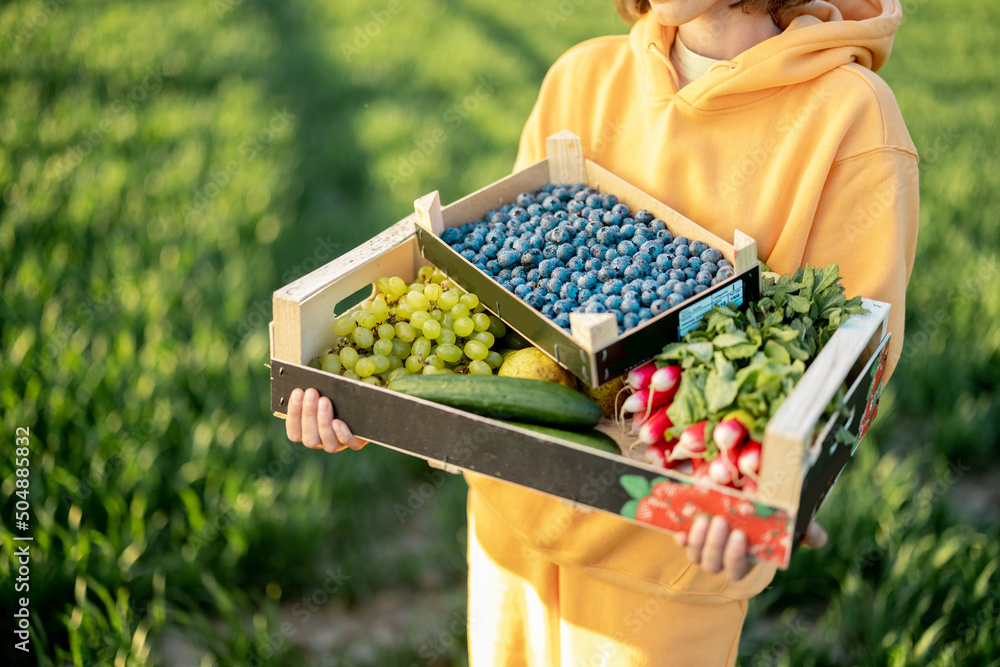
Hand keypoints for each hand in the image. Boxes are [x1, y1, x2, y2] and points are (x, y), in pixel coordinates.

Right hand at [285, 388, 367, 452]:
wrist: (361, 406)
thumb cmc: (336, 399)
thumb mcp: (323, 395)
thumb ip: (313, 394)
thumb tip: (304, 380)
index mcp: (307, 433)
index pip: (294, 432)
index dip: (293, 414)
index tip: (297, 392)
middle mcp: (321, 442)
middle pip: (310, 438)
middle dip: (309, 413)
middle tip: (311, 392)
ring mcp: (338, 444)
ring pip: (327, 442)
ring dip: (323, 421)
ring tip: (324, 401)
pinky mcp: (356, 442)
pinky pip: (349, 443)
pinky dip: (341, 433)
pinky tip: (337, 422)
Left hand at [675, 516, 827, 581]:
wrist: (743, 504)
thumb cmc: (768, 519)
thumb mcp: (788, 524)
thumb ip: (805, 531)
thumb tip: (818, 538)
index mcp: (744, 560)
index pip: (737, 570)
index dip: (735, 557)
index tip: (740, 535)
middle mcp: (721, 559)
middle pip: (713, 564)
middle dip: (715, 545)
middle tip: (720, 522)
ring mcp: (702, 549)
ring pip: (695, 555)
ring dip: (697, 539)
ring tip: (704, 519)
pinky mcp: (688, 536)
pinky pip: (680, 543)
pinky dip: (679, 537)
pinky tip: (679, 527)